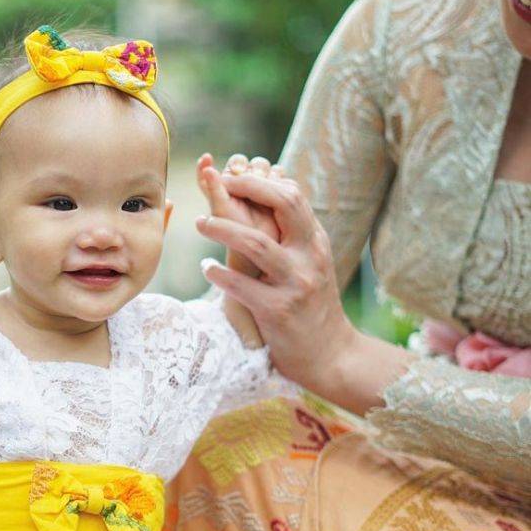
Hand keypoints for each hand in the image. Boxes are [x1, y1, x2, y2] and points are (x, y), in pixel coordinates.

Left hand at [194, 168, 358, 389]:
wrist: (331, 355)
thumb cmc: (311, 305)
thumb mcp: (311, 264)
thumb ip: (293, 235)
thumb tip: (271, 196)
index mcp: (316, 242)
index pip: (292, 196)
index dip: (260, 181)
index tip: (232, 176)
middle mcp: (310, 257)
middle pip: (283, 205)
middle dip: (247, 188)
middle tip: (215, 184)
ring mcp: (296, 283)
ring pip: (256, 243)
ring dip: (221, 228)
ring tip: (199, 223)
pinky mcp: (278, 311)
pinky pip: (242, 286)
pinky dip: (219, 274)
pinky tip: (207, 268)